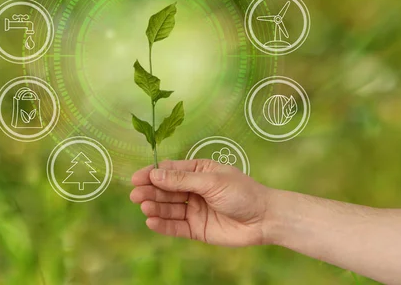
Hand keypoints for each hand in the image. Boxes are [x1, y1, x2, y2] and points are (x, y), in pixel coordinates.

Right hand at [130, 159, 273, 246]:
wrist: (264, 219)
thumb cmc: (242, 193)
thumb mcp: (212, 181)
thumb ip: (183, 180)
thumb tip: (155, 174)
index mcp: (198, 172)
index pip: (170, 171)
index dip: (152, 174)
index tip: (136, 178)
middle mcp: (193, 190)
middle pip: (166, 190)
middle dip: (150, 191)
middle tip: (135, 194)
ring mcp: (194, 210)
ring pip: (169, 208)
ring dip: (155, 207)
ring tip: (144, 207)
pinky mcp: (197, 229)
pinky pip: (176, 226)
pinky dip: (163, 225)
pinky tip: (151, 221)